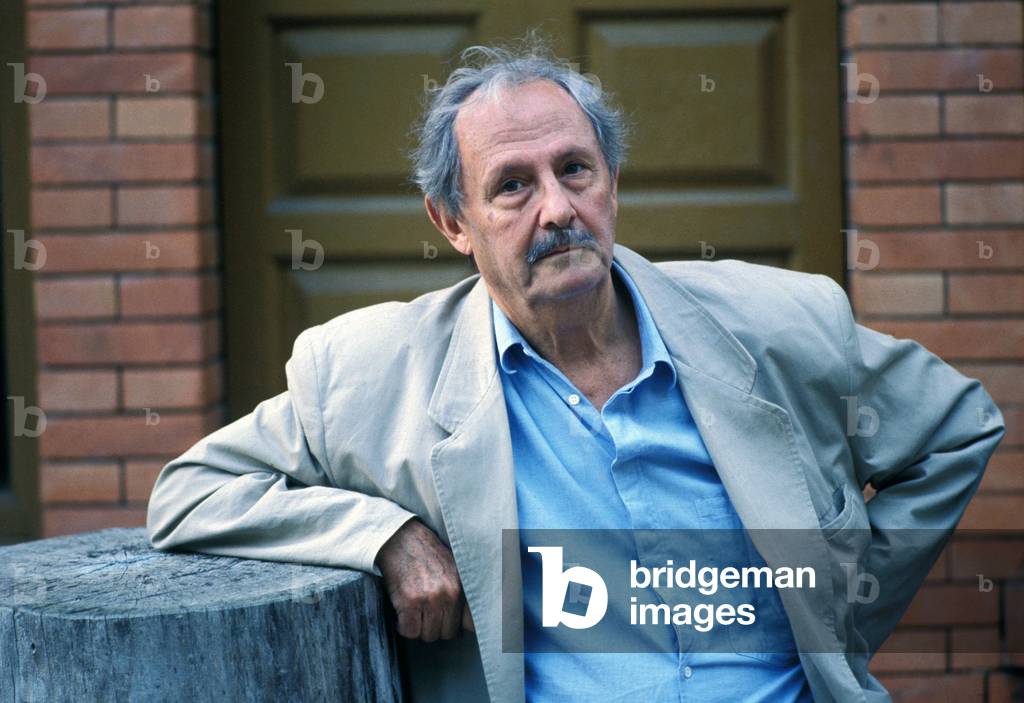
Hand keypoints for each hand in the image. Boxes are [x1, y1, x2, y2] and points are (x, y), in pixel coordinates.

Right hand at [375, 518, 474, 641]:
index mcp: (461, 588)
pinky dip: (404, 627)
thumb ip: (462, 593)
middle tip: (427, 616)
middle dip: (436, 627)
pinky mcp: (408, 602)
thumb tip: (468, 622)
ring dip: (419, 628)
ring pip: (428, 635)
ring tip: (415, 613)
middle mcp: (448, 595)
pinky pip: (410, 631)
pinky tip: (403, 615)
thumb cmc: (427, 555)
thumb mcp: (454, 569)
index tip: (451, 625)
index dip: (459, 627)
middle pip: (447, 634)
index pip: (470, 625)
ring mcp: (429, 599)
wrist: (402, 540)